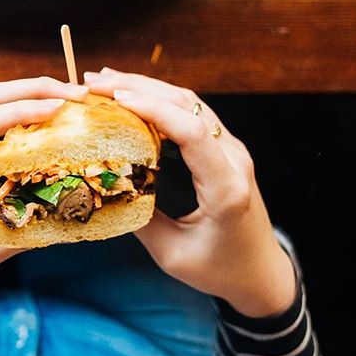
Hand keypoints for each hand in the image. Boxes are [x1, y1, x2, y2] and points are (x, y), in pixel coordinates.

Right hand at [84, 69, 295, 317]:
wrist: (261, 273)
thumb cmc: (219, 270)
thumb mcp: (172, 255)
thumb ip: (140, 220)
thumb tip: (104, 187)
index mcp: (226, 188)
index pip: (192, 133)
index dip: (153, 109)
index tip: (115, 99)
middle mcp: (234, 160)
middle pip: (188, 107)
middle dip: (139, 87)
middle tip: (93, 84)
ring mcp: (232, 150)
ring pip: (190, 103)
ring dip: (147, 87)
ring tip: (104, 82)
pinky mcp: (225, 149)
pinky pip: (192, 114)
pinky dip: (160, 100)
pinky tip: (132, 96)